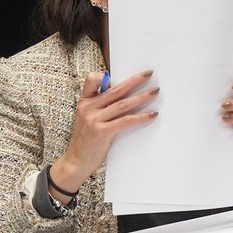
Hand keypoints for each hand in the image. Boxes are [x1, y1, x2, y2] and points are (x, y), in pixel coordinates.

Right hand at [53, 70, 158, 198]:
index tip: (123, 71)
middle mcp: (88, 108)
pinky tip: (152, 114)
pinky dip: (141, 117)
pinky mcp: (102, 132)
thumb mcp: (87, 118)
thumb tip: (122, 93)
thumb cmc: (86, 139)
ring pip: (122, 104)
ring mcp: (94, 120)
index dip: (105, 75)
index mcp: (84, 102)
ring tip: (155, 92)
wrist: (76, 162)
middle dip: (134, 81)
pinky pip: (125, 121)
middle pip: (115, 90)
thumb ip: (100, 105)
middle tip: (149, 74)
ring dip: (142, 97)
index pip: (91, 81)